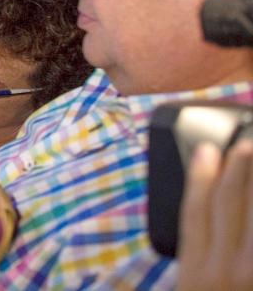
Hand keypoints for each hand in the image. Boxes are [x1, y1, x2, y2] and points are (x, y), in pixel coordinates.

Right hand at [177, 139, 252, 290]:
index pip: (195, 213)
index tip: (206, 150)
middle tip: (247, 142)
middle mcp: (226, 272)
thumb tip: (172, 238)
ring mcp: (252, 275)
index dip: (199, 178)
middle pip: (229, 208)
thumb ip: (180, 269)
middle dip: (238, 172)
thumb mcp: (188, 290)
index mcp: (195, 274)